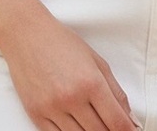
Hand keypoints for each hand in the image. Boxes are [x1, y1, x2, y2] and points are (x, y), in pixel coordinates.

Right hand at [2, 14, 140, 130]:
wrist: (27, 34)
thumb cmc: (63, 43)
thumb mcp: (96, 61)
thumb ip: (116, 91)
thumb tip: (130, 118)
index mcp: (91, 82)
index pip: (117, 122)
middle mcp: (72, 98)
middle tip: (113, 128)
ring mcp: (52, 108)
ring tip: (95, 125)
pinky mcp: (36, 114)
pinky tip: (77, 128)